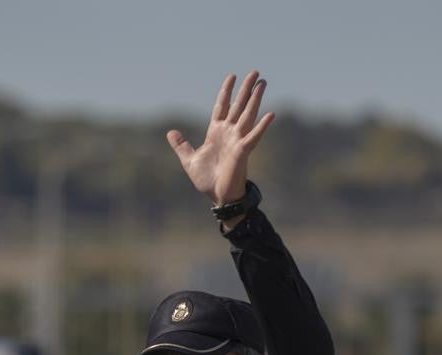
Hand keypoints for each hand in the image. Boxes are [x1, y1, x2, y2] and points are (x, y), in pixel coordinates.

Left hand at [167, 71, 274, 210]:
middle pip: (239, 105)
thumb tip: (171, 133)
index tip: (232, 76)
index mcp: (216, 132)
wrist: (218, 196)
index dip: (226, 91)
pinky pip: (254, 136)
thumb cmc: (207, 180)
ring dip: (255, 99)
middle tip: (255, 72)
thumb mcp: (189, 160)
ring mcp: (237, 140)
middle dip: (246, 89)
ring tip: (263, 83)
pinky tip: (271, 114)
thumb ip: (181, 145)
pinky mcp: (243, 151)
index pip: (222, 106)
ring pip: (248, 115)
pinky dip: (262, 126)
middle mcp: (229, 132)